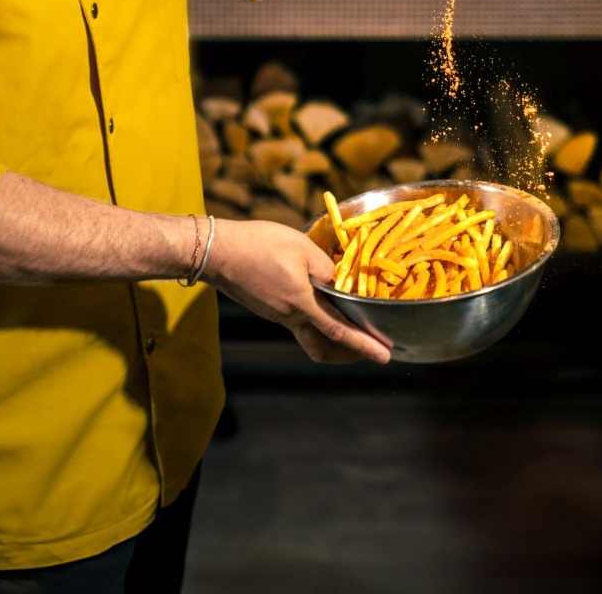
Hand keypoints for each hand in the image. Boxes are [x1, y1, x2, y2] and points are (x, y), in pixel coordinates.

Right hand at [204, 219, 391, 363]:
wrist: (217, 252)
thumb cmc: (259, 245)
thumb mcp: (301, 248)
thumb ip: (325, 268)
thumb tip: (340, 283)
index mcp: (302, 303)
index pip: (340, 330)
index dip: (365, 345)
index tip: (384, 357)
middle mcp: (290, 317)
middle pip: (324, 347)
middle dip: (348, 353)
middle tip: (367, 348)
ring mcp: (277, 316)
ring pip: (310, 337)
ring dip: (332, 339)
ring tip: (349, 328)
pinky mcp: (267, 309)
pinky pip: (297, 324)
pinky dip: (315, 323)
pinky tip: (319, 306)